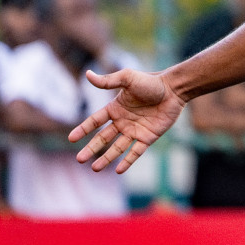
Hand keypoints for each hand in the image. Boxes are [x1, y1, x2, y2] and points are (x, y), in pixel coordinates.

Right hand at [70, 68, 185, 173]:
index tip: (72, 139)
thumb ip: (108, 81)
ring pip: (117, 148)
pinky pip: (135, 152)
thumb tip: (87, 74)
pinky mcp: (148, 137)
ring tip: (94, 169)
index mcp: (115, 108)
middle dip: (91, 149)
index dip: (83, 130)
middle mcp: (123, 121)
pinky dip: (127, 161)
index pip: (95, 121)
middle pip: (103, 138)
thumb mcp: (127, 78)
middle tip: (80, 160)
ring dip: (106, 158)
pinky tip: (118, 170)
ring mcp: (135, 130)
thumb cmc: (150, 81)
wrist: (173, 89)